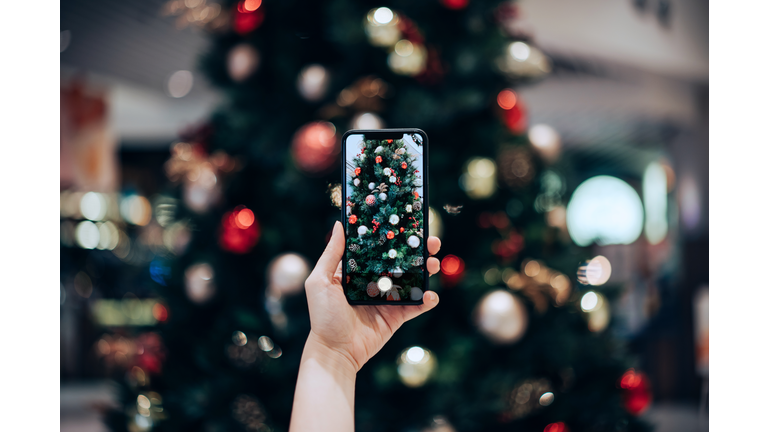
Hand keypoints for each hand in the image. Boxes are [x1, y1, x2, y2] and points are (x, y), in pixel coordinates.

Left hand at [304, 221, 440, 371]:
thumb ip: (332, 254)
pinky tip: (431, 295)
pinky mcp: (397, 316)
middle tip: (431, 242)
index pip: (378, 247)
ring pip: (412, 280)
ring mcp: (388, 298)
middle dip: (418, 250)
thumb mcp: (320, 281)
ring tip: (434, 264)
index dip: (393, 235)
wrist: (335, 351)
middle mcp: (374, 281)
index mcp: (357, 270)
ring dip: (427, 270)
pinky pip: (416, 305)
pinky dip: (427, 300)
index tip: (408, 223)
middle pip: (400, 260)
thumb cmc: (323, 316)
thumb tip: (339, 225)